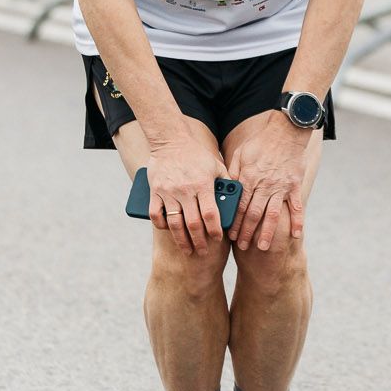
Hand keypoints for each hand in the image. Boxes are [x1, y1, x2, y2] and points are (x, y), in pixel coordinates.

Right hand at [146, 132, 225, 255]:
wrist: (170, 139)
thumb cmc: (196, 154)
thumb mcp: (216, 165)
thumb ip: (226, 182)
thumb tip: (235, 200)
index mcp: (202, 184)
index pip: (210, 214)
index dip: (214, 230)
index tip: (217, 239)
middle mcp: (185, 190)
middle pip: (193, 223)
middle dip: (199, 241)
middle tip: (203, 251)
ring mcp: (168, 192)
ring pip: (174, 223)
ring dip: (181, 240)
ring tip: (187, 249)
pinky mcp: (155, 191)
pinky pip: (156, 214)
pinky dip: (161, 225)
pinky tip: (168, 230)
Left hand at [229, 112, 310, 251]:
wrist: (286, 130)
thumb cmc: (261, 142)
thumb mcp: (241, 153)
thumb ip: (233, 172)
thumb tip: (227, 188)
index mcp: (250, 178)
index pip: (240, 206)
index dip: (235, 222)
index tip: (230, 236)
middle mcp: (265, 185)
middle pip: (254, 214)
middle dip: (247, 232)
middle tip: (242, 246)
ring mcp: (281, 187)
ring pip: (273, 214)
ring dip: (267, 232)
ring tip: (263, 248)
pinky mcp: (294, 185)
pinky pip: (296, 206)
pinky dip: (297, 221)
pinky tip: (294, 235)